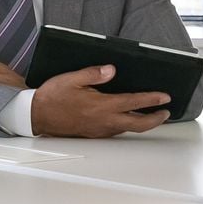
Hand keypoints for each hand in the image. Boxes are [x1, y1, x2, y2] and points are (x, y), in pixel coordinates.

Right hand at [31, 64, 170, 137]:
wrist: (37, 115)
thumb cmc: (52, 98)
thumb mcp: (71, 79)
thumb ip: (93, 74)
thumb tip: (111, 70)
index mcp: (101, 105)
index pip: (134, 102)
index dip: (152, 100)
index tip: (165, 97)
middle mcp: (104, 120)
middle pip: (139, 124)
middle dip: (156, 119)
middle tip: (165, 112)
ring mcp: (100, 129)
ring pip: (129, 128)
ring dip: (143, 122)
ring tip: (150, 115)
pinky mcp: (94, 133)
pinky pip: (117, 130)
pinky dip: (127, 124)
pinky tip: (126, 119)